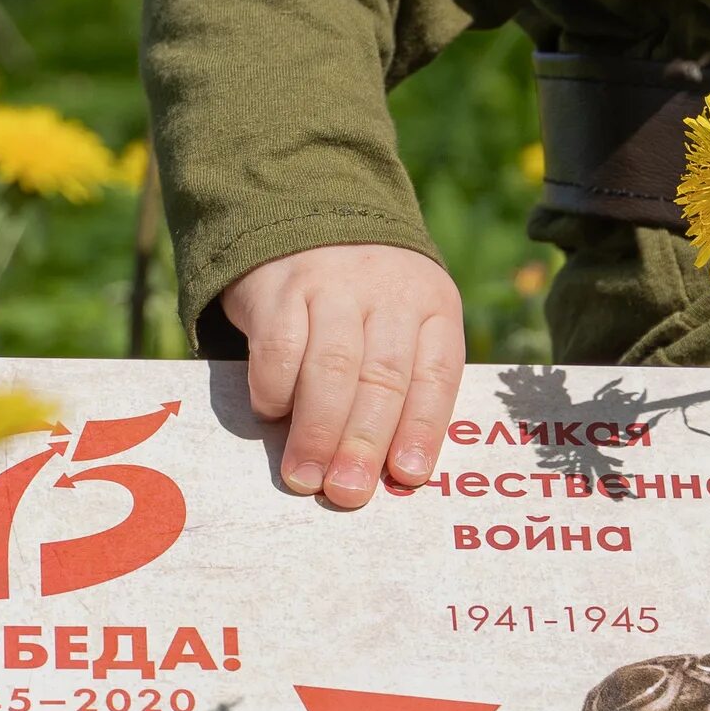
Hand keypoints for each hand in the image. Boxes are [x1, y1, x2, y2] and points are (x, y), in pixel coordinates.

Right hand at [223, 243, 465, 509]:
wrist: (308, 218)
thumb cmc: (365, 302)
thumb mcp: (405, 323)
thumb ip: (404, 384)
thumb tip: (392, 472)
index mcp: (433, 305)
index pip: (436, 373)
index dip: (423, 428)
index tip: (408, 476)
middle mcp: (388, 291)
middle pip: (382, 377)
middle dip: (364, 442)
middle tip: (348, 492)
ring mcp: (333, 284)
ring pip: (331, 366)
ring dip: (317, 430)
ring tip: (305, 477)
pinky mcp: (281, 286)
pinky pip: (280, 346)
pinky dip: (275, 389)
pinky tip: (273, 416)